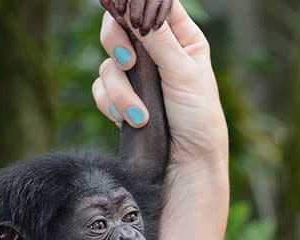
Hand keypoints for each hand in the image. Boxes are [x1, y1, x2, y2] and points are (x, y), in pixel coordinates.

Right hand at [93, 0, 227, 166]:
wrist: (187, 164)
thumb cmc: (198, 119)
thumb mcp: (184, 73)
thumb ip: (160, 40)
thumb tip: (136, 8)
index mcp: (179, 39)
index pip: (151, 7)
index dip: (133, 7)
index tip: (122, 12)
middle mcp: (155, 55)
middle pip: (119, 29)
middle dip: (117, 44)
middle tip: (128, 63)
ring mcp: (137, 79)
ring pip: (108, 65)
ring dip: (119, 92)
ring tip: (139, 116)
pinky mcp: (123, 102)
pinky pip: (101, 92)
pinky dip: (112, 106)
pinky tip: (129, 121)